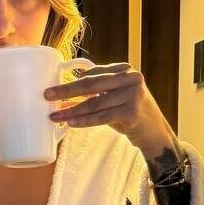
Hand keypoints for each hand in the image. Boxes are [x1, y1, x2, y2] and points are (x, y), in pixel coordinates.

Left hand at [44, 61, 171, 151]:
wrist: (156, 134)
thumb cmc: (131, 115)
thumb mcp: (117, 97)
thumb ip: (98, 92)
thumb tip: (65, 95)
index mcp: (125, 70)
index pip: (93, 73)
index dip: (71, 80)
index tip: (53, 87)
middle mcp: (131, 78)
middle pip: (91, 84)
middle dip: (66, 90)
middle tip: (47, 95)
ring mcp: (133, 95)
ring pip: (94, 103)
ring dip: (72, 110)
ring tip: (55, 116)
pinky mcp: (132, 112)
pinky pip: (102, 117)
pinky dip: (84, 120)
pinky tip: (71, 123)